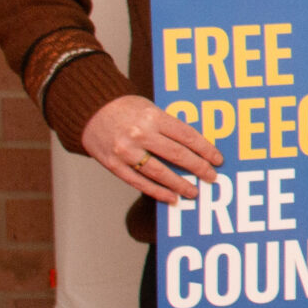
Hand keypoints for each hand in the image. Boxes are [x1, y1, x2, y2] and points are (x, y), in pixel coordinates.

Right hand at [81, 94, 222, 202]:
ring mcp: (125, 151)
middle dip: (198, 168)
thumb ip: (170, 127)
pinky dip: (157, 191)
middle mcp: (140, 134)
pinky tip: (171, 197)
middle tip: (211, 177)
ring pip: (159, 172)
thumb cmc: (126, 109)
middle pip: (177, 155)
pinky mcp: (113, 164)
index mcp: (153, 117)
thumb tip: (196, 148)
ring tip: (193, 192)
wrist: (89, 110)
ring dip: (180, 184)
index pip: (187, 136)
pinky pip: (138, 182)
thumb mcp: (151, 109)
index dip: (205, 150)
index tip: (217, 160)